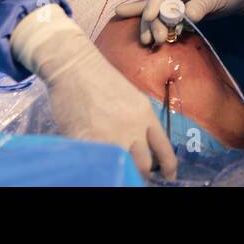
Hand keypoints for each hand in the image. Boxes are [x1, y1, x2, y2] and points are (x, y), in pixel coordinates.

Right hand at [11, 7, 176, 180]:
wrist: (75, 66)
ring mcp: (109, 137)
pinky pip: (100, 163)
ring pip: (125, 169)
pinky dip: (102, 168)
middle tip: (138, 176)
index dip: (168, 168)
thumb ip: (139, 122)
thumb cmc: (102, 79)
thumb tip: (144, 146)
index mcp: (145, 115)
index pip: (164, 149)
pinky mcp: (87, 141)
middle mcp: (132, 128)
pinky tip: (100, 167)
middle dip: (143, 175)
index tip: (168, 177)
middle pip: (145, 165)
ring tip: (120, 173)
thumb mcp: (132, 98)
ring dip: (124, 173)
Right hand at [114, 0, 243, 45]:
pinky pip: (164, 16)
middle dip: (153, 21)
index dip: (154, 5)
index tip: (148, 20)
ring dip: (153, 26)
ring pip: (158, 11)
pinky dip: (158, 25)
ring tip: (147, 42)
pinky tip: (145, 34)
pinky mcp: (179, 5)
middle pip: (157, 2)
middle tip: (154, 40)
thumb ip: (200, 6)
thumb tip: (184, 18)